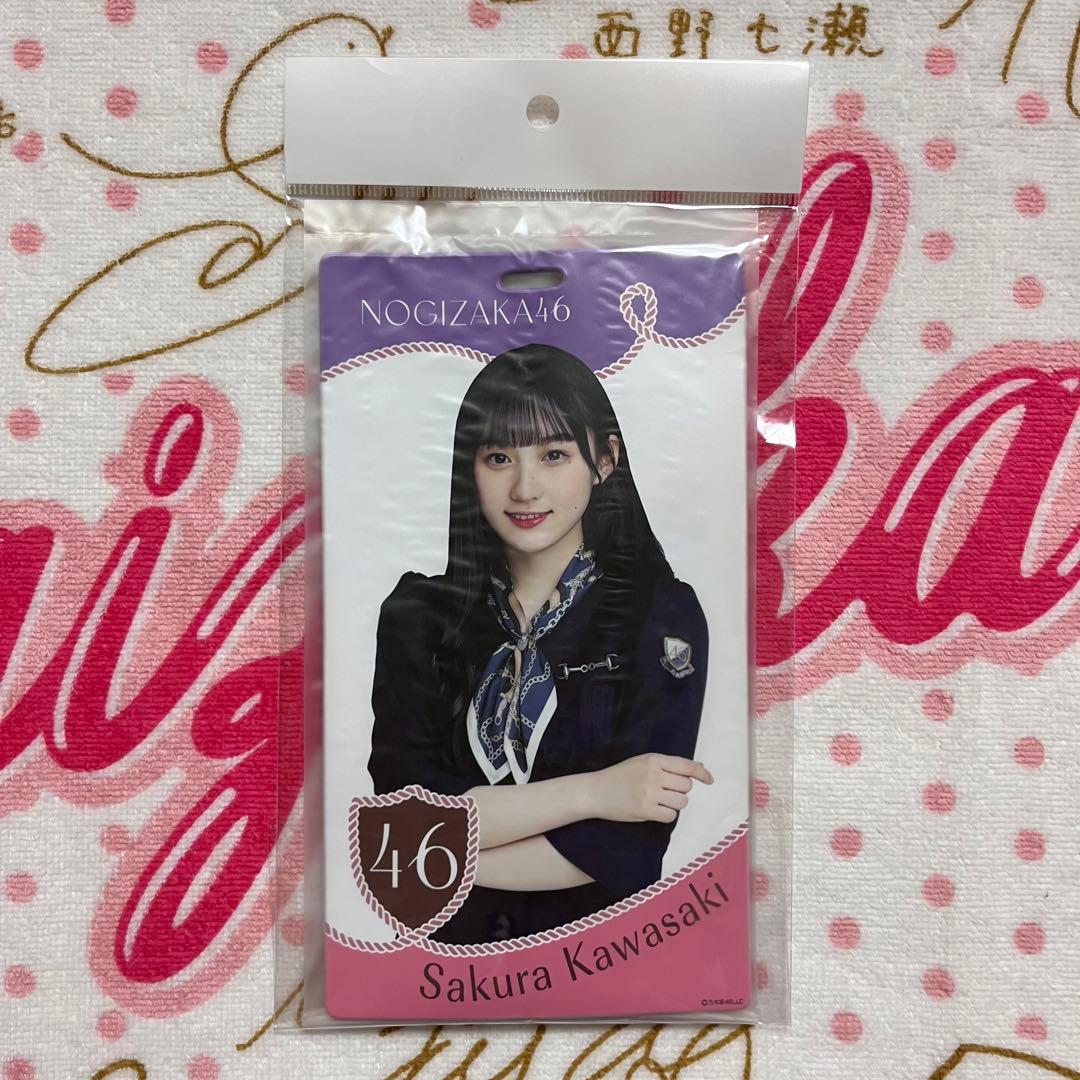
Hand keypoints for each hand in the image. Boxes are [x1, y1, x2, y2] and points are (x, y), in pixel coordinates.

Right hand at [586, 754, 713, 823]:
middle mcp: (653, 775)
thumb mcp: (643, 762)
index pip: (686, 766)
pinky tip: (655, 810)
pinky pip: (671, 816)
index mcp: (653, 759)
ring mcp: (649, 793)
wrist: (595, 791)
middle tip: (665, 791)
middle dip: (680, 790)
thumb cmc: (620, 776)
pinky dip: (666, 815)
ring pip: (682, 802)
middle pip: (686, 786)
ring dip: (675, 804)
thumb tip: (698, 767)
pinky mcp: (645, 810)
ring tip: (660, 801)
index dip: (702, 773)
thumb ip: (669, 765)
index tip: (709, 780)